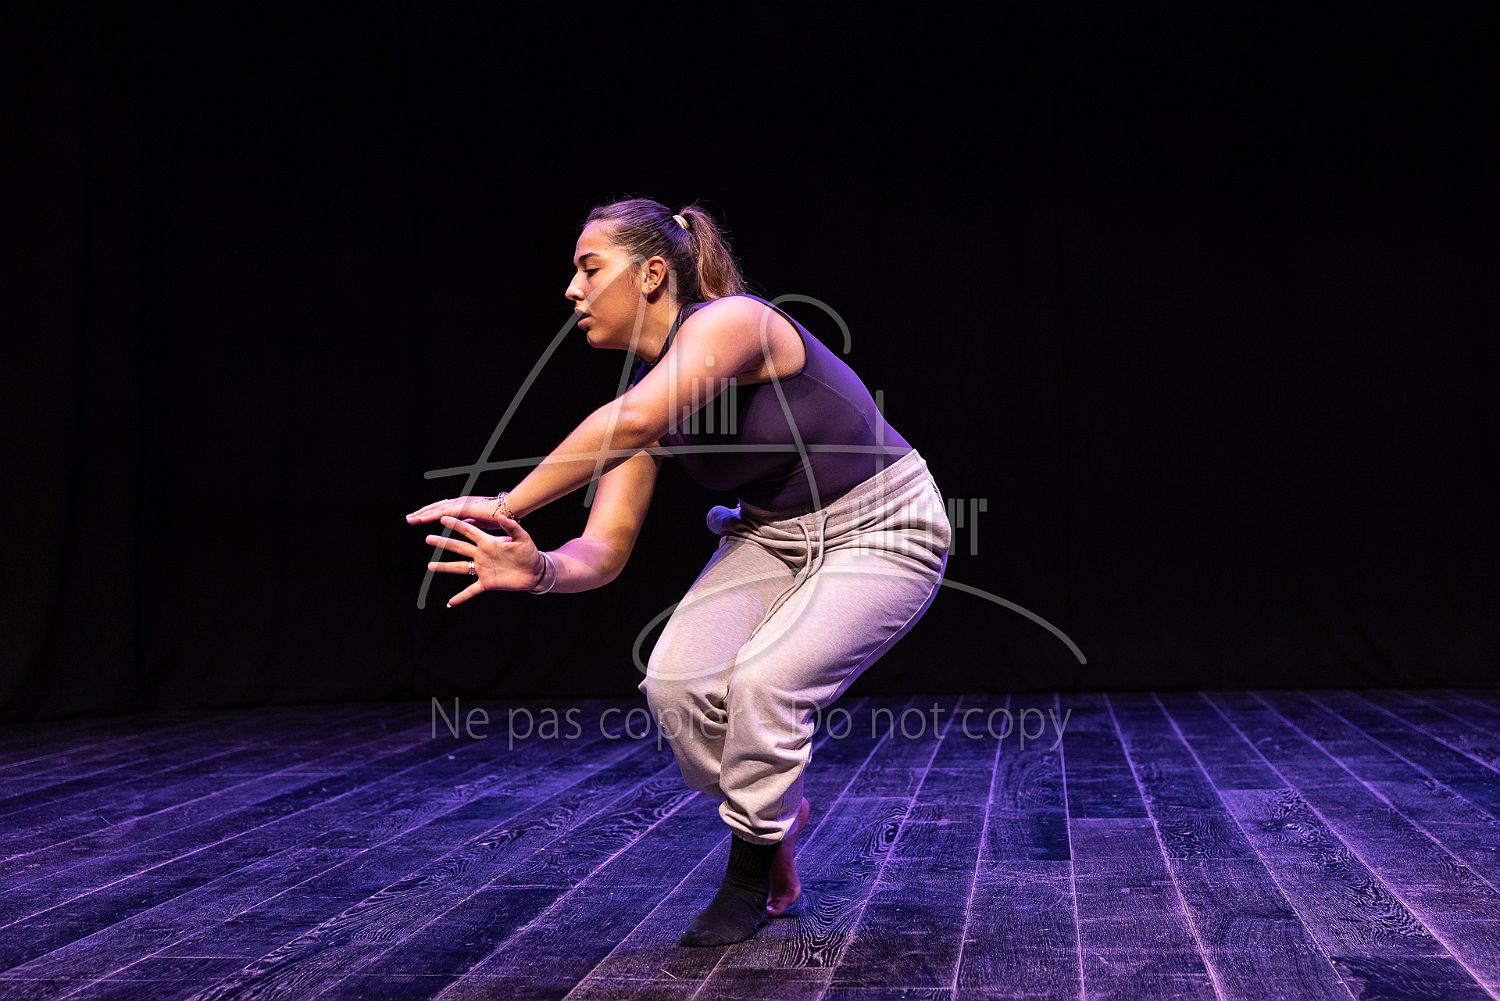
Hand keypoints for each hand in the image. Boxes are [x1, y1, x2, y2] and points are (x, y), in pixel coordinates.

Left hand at [406, 496, 509, 530]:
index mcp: (465, 507)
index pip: (444, 510)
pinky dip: (432, 515)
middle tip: (410, 519)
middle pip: (437, 507)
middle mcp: (461, 503)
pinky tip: (422, 519)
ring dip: (423, 514)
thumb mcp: (482, 522)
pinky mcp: (464, 508)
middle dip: (423, 513)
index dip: (432, 513)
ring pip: (437, 509)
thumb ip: (472, 522)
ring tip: (411, 520)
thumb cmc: (501, 517)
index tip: (421, 519)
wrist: (512, 511)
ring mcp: (462, 504)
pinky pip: (444, 512)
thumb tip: (465, 525)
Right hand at [424, 515, 542, 606]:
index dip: (456, 525)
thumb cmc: (530, 552)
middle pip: (459, 548)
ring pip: (459, 568)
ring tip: (430, 566)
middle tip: (428, 539)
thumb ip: (511, 527)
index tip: (442, 518)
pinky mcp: (487, 583)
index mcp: (488, 542)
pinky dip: (460, 597)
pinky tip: (449, 603)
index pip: (469, 531)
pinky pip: (470, 591)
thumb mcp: (522, 538)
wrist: (535, 571)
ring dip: (445, 567)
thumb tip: (500, 516)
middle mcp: (482, 554)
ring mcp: (482, 569)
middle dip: (443, 543)